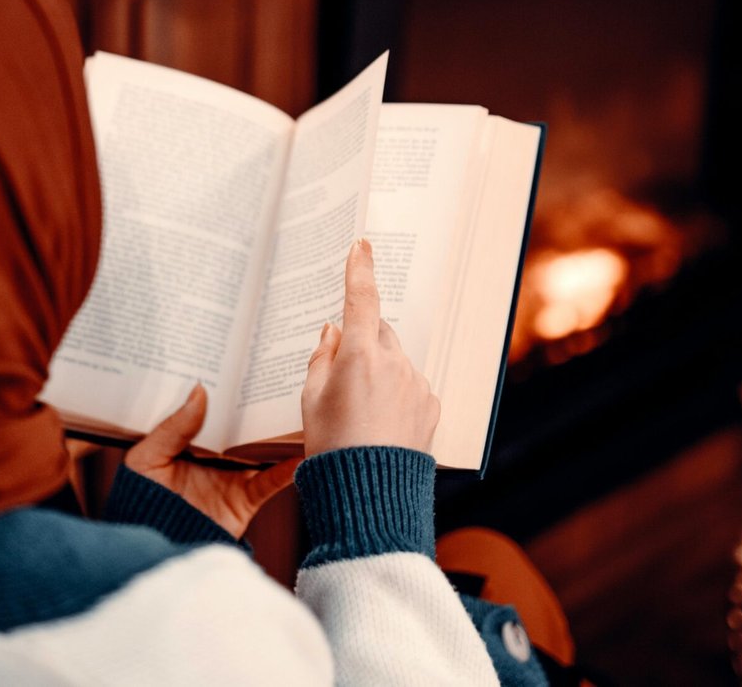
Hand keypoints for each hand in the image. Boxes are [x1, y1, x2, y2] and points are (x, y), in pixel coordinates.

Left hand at [124, 384, 299, 537]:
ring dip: (281, 433)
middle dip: (261, 404)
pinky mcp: (245, 499)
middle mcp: (215, 455)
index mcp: (190, 440)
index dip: (228, 388)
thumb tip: (200, 390)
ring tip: (301, 408)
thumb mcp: (147, 457)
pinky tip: (302, 453)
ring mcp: (233, 476)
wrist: (154, 546)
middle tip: (281, 376)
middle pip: (243, 425)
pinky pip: (271, 481)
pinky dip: (288, 469)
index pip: (214, 409)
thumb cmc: (140, 499)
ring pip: (263, 449)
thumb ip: (173, 427)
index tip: (245, 361)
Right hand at [302, 238, 441, 455]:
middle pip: (377, 332)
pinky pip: (411, 385)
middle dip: (362, 341)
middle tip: (342, 375)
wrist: (370, 495)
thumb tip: (333, 333)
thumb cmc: (331, 447)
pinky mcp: (431, 404)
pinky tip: (381, 423)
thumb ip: (321, 358)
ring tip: (361, 413)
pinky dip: (397, 393)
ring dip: (380, 371)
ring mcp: (416, 383)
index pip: (360, 299)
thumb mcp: (310, 400)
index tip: (362, 245)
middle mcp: (393, 362)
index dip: (359, 268)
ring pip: (395, 360)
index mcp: (358, 355)